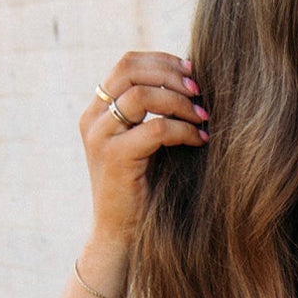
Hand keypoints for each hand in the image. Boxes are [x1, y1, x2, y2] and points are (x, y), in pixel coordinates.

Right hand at [79, 49, 209, 251]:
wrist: (119, 236)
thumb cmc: (141, 192)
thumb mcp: (143, 145)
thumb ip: (152, 114)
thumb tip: (191, 83)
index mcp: (97, 111)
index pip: (127, 64)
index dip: (162, 61)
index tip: (192, 72)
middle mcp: (93, 119)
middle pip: (130, 69)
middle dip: (171, 74)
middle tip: (200, 90)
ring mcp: (100, 137)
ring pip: (143, 95)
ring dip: (180, 102)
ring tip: (204, 117)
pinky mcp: (115, 158)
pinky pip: (156, 129)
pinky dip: (183, 130)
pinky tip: (199, 139)